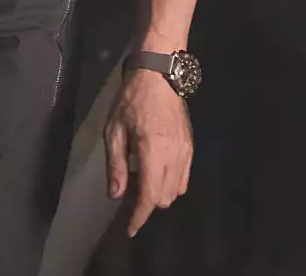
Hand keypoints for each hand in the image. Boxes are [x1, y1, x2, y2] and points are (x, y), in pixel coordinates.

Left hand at [105, 66, 192, 236]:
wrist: (159, 76)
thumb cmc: (131, 101)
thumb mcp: (114, 131)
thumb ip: (115, 165)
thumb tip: (116, 195)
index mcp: (152, 152)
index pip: (148, 196)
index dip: (139, 217)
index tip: (129, 229)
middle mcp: (173, 156)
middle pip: (163, 198)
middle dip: (146, 204)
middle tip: (128, 193)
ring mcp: (185, 152)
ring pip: (176, 191)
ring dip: (158, 194)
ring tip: (141, 181)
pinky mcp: (191, 146)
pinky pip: (184, 177)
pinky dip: (171, 184)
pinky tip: (157, 173)